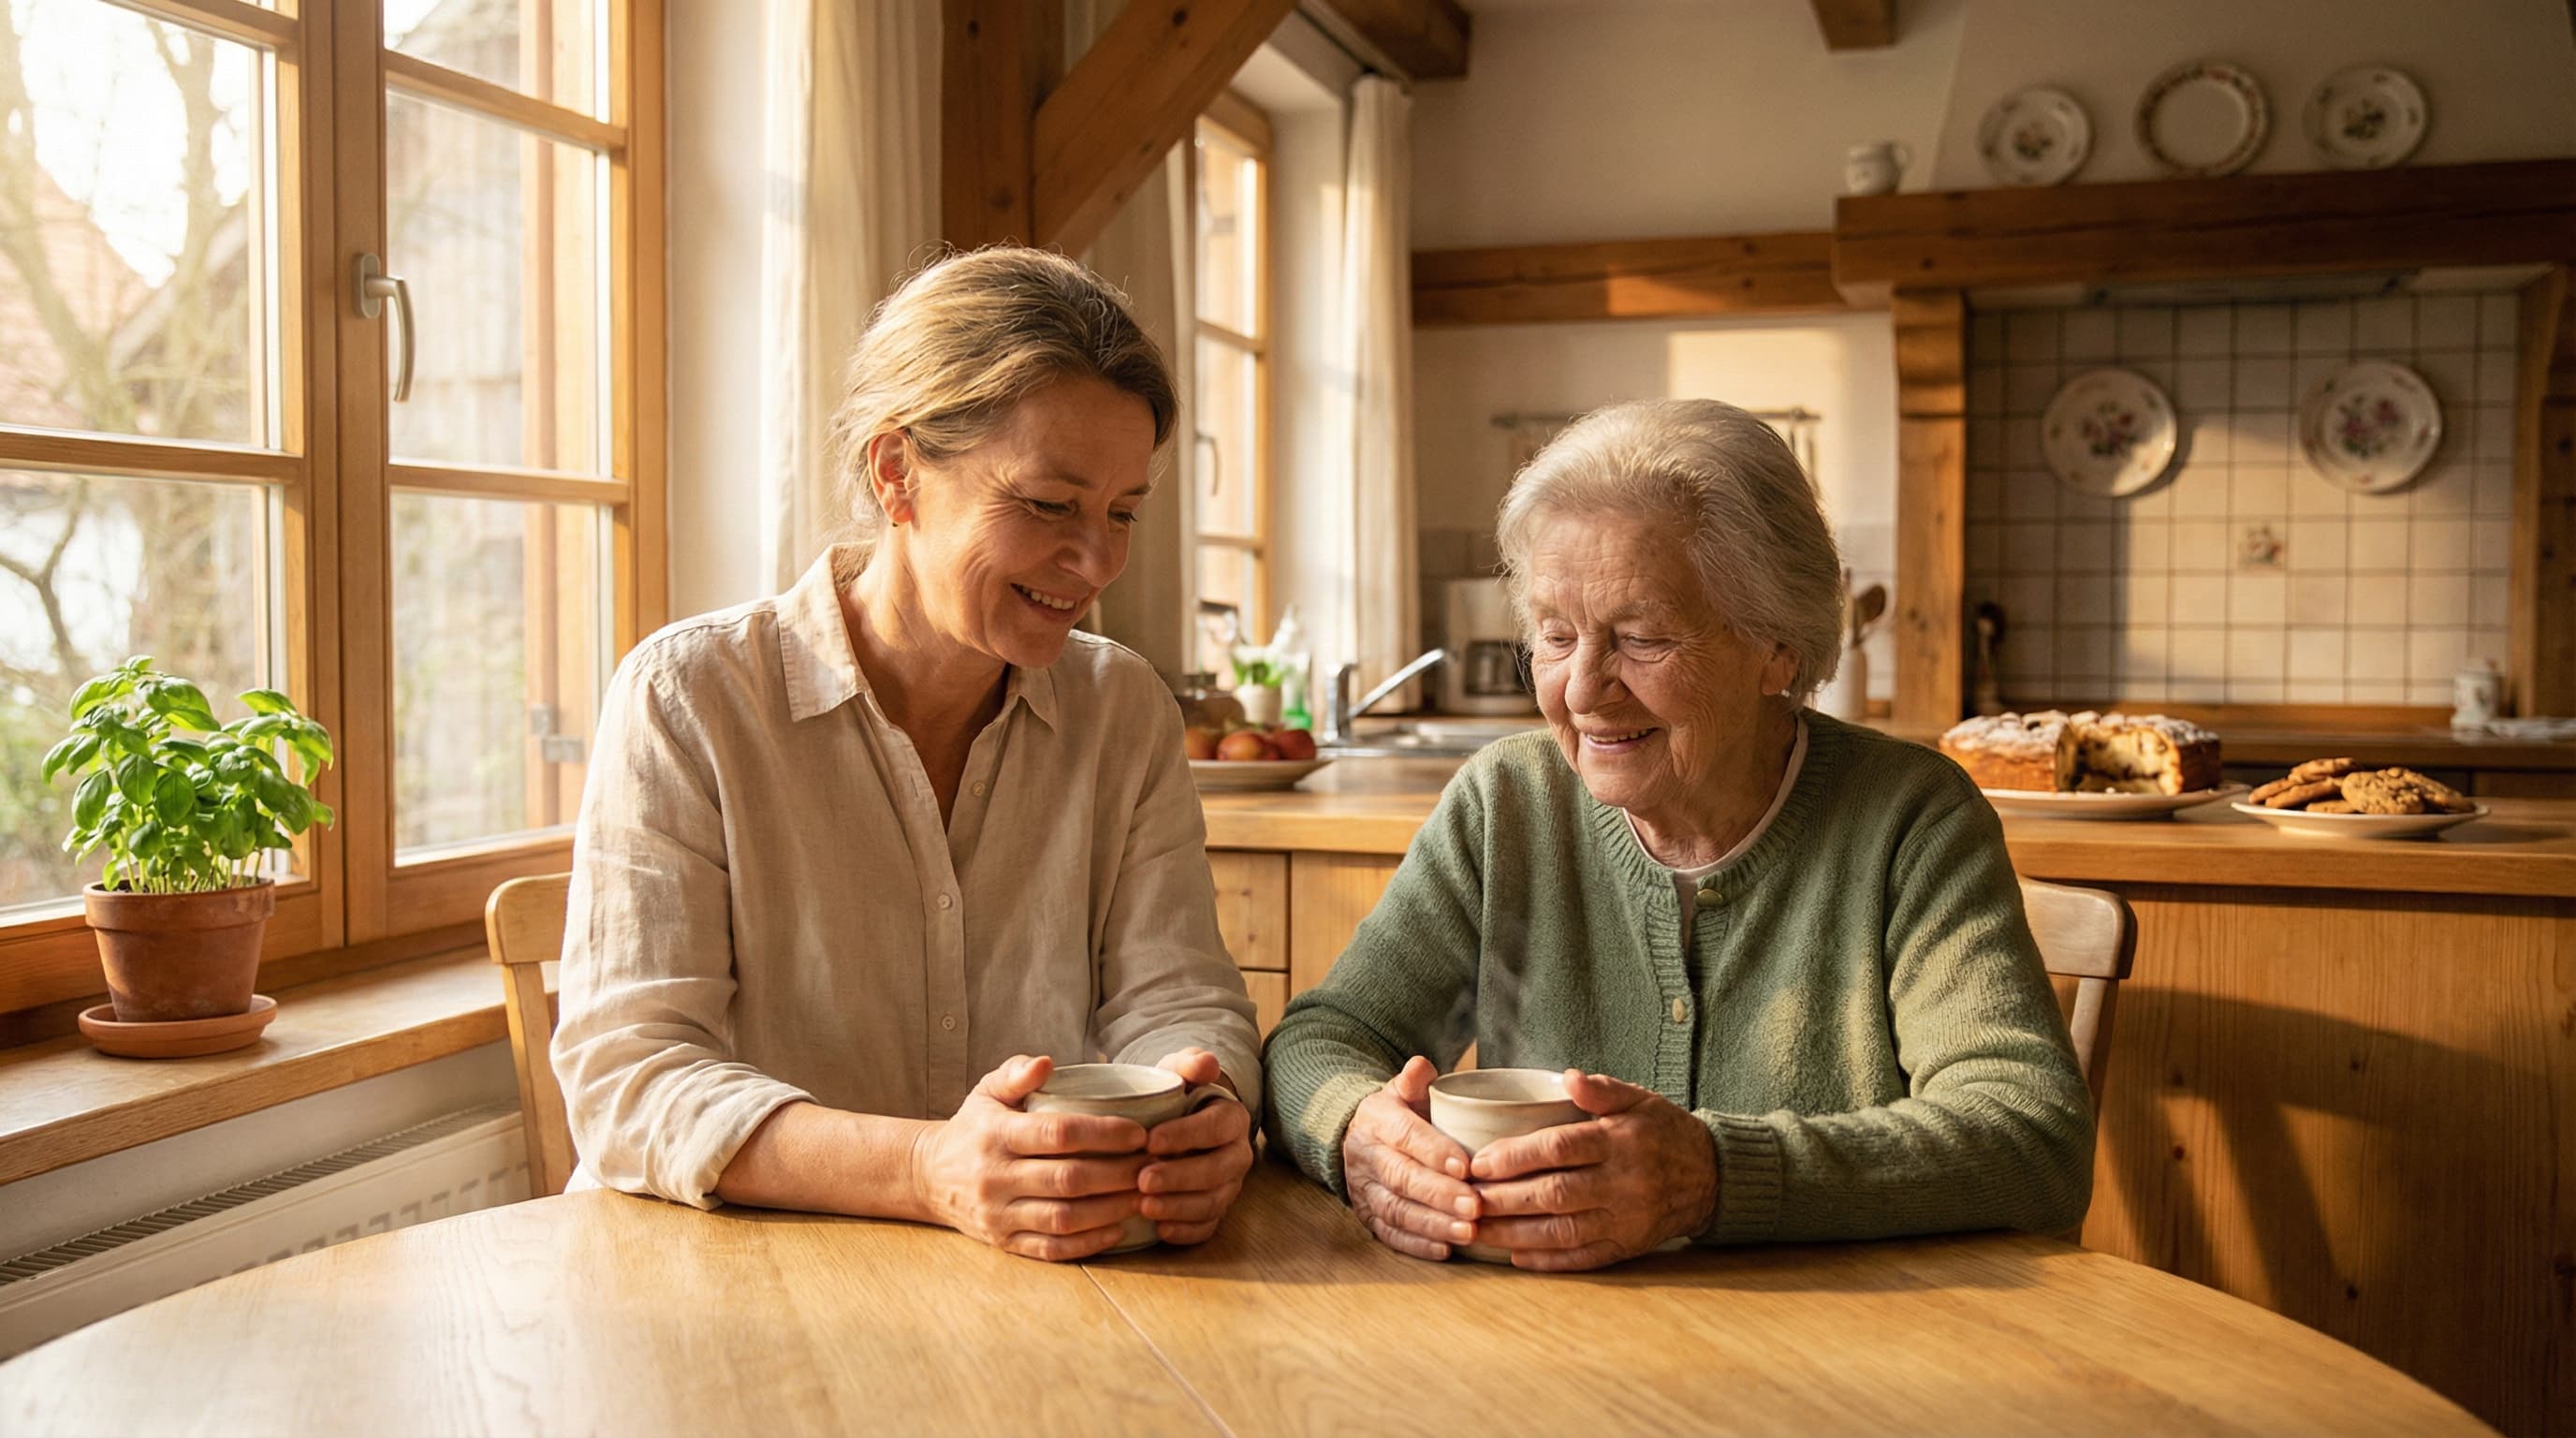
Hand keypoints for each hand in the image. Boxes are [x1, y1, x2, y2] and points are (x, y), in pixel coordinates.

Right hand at [911, 1055, 1151, 1260]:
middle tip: (1153, 1165)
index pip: (1057, 1134)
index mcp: (996, 1134)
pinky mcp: (1004, 1243)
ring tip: (1144, 1196)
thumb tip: (1046, 1063)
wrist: (928, 1177)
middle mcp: (995, 1176)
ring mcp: (999, 1214)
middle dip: (1118, 1173)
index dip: (1104, 1134)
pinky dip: (1088, 1243)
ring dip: (1111, 1210)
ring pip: (1064, 1218)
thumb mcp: (987, 1092)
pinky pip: (1051, 1249)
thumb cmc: (973, 1127)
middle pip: (1068, 1179)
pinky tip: (1119, 1229)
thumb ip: (1016, 1074)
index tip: (1139, 1132)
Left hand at [1137, 1048, 1254, 1244]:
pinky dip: (1186, 1232)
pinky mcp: (1216, 1209)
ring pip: (1213, 1202)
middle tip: (1142, 1180)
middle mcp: (1238, 1154)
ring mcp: (1229, 1185)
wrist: (1179, 1121)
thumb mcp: (1179, 1070)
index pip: (1215, 1128)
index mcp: (1232, 1119)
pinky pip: (1208, 1227)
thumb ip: (1189, 1063)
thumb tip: (1206, 1064)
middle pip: (1216, 1171)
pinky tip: (1159, 1231)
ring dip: (1179, 1207)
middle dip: (1179, 1178)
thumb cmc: (1177, 1094)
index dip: (1185, 1135)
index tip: (1150, 1140)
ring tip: (1144, 1206)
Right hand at [1340, 1056, 1480, 1260]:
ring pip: (1396, 1210)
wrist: (1358, 1137)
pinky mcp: (1367, 1216)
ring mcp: (1364, 1189)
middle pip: (1402, 1178)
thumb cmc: (1398, 1114)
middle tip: (1476, 1206)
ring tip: (1468, 1233)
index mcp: (1377, 1120)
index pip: (1405, 1136)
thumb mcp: (1403, 1090)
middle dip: (1440, 1194)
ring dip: (1433, 1224)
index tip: (1466, 1166)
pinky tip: (1446, 1249)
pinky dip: (1418, 1244)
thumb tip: (1421, 1066)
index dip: (1434, 1152)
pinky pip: (1389, 1234)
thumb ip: (1415, 1080)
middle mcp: (1365, 1155)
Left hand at [1468, 1070, 1716, 1271]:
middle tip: (1464, 1199)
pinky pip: (1583, 1258)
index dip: (1515, 1157)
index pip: (1559, 1148)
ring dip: (1515, 1234)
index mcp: (1620, 1142)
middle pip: (1554, 1194)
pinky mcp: (1628, 1247)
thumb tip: (1567, 1077)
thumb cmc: (1662, 1131)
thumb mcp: (1639, 1098)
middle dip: (1504, 1199)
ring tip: (1476, 1230)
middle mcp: (1623, 1184)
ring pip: (1562, 1232)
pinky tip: (1514, 1257)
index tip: (1477, 1162)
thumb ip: (1601, 1089)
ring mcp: (1625, 1220)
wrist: (1711, 1176)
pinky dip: (1547, 1261)